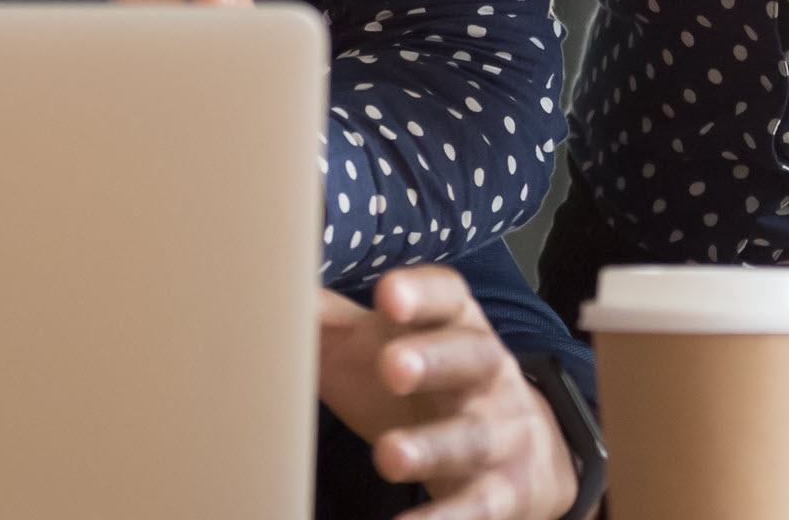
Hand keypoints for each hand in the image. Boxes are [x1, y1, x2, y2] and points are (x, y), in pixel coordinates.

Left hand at [317, 267, 578, 519]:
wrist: (514, 446)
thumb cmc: (423, 382)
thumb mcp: (381, 343)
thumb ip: (330, 320)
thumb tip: (275, 291)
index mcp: (457, 324)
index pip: (447, 297)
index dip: (421, 293)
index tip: (389, 294)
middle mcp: (487, 373)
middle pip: (468, 359)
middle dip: (432, 360)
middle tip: (392, 365)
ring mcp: (500, 432)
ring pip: (471, 438)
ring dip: (431, 448)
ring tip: (389, 456)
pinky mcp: (503, 491)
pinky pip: (477, 506)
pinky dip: (445, 519)